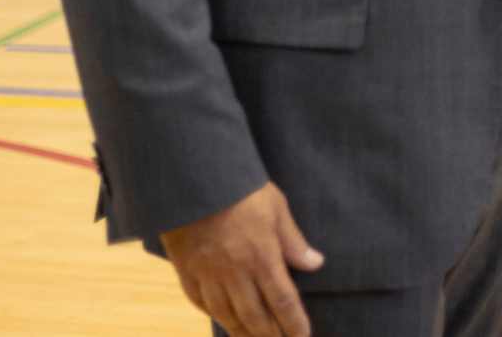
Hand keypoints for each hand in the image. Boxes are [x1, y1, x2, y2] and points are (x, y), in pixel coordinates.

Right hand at [160, 181, 322, 336]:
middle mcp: (234, 272)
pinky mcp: (186, 271)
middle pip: (255, 316)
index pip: (282, 301)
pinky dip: (214, 315)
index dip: (294, 324)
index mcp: (261, 257)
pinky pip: (200, 302)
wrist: (194, 179)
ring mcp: (208, 274)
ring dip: (242, 332)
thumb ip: (294, 241)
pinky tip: (223, 320)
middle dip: (270, 335)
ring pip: (227, 315)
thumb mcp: (276, 208)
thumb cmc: (241, 189)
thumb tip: (315, 264)